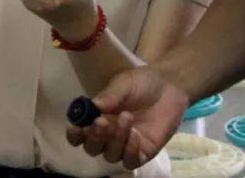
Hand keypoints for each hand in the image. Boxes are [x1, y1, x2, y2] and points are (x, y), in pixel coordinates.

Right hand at [66, 66, 188, 169]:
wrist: (169, 86)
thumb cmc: (141, 83)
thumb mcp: (124, 83)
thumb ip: (109, 96)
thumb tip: (92, 107)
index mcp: (97, 119)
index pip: (79, 135)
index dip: (75, 135)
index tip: (77, 127)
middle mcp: (107, 136)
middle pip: (92, 148)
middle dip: (95, 137)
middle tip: (102, 122)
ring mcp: (125, 146)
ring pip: (111, 155)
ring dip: (115, 139)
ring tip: (126, 117)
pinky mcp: (143, 153)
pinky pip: (130, 161)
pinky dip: (130, 151)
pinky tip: (135, 134)